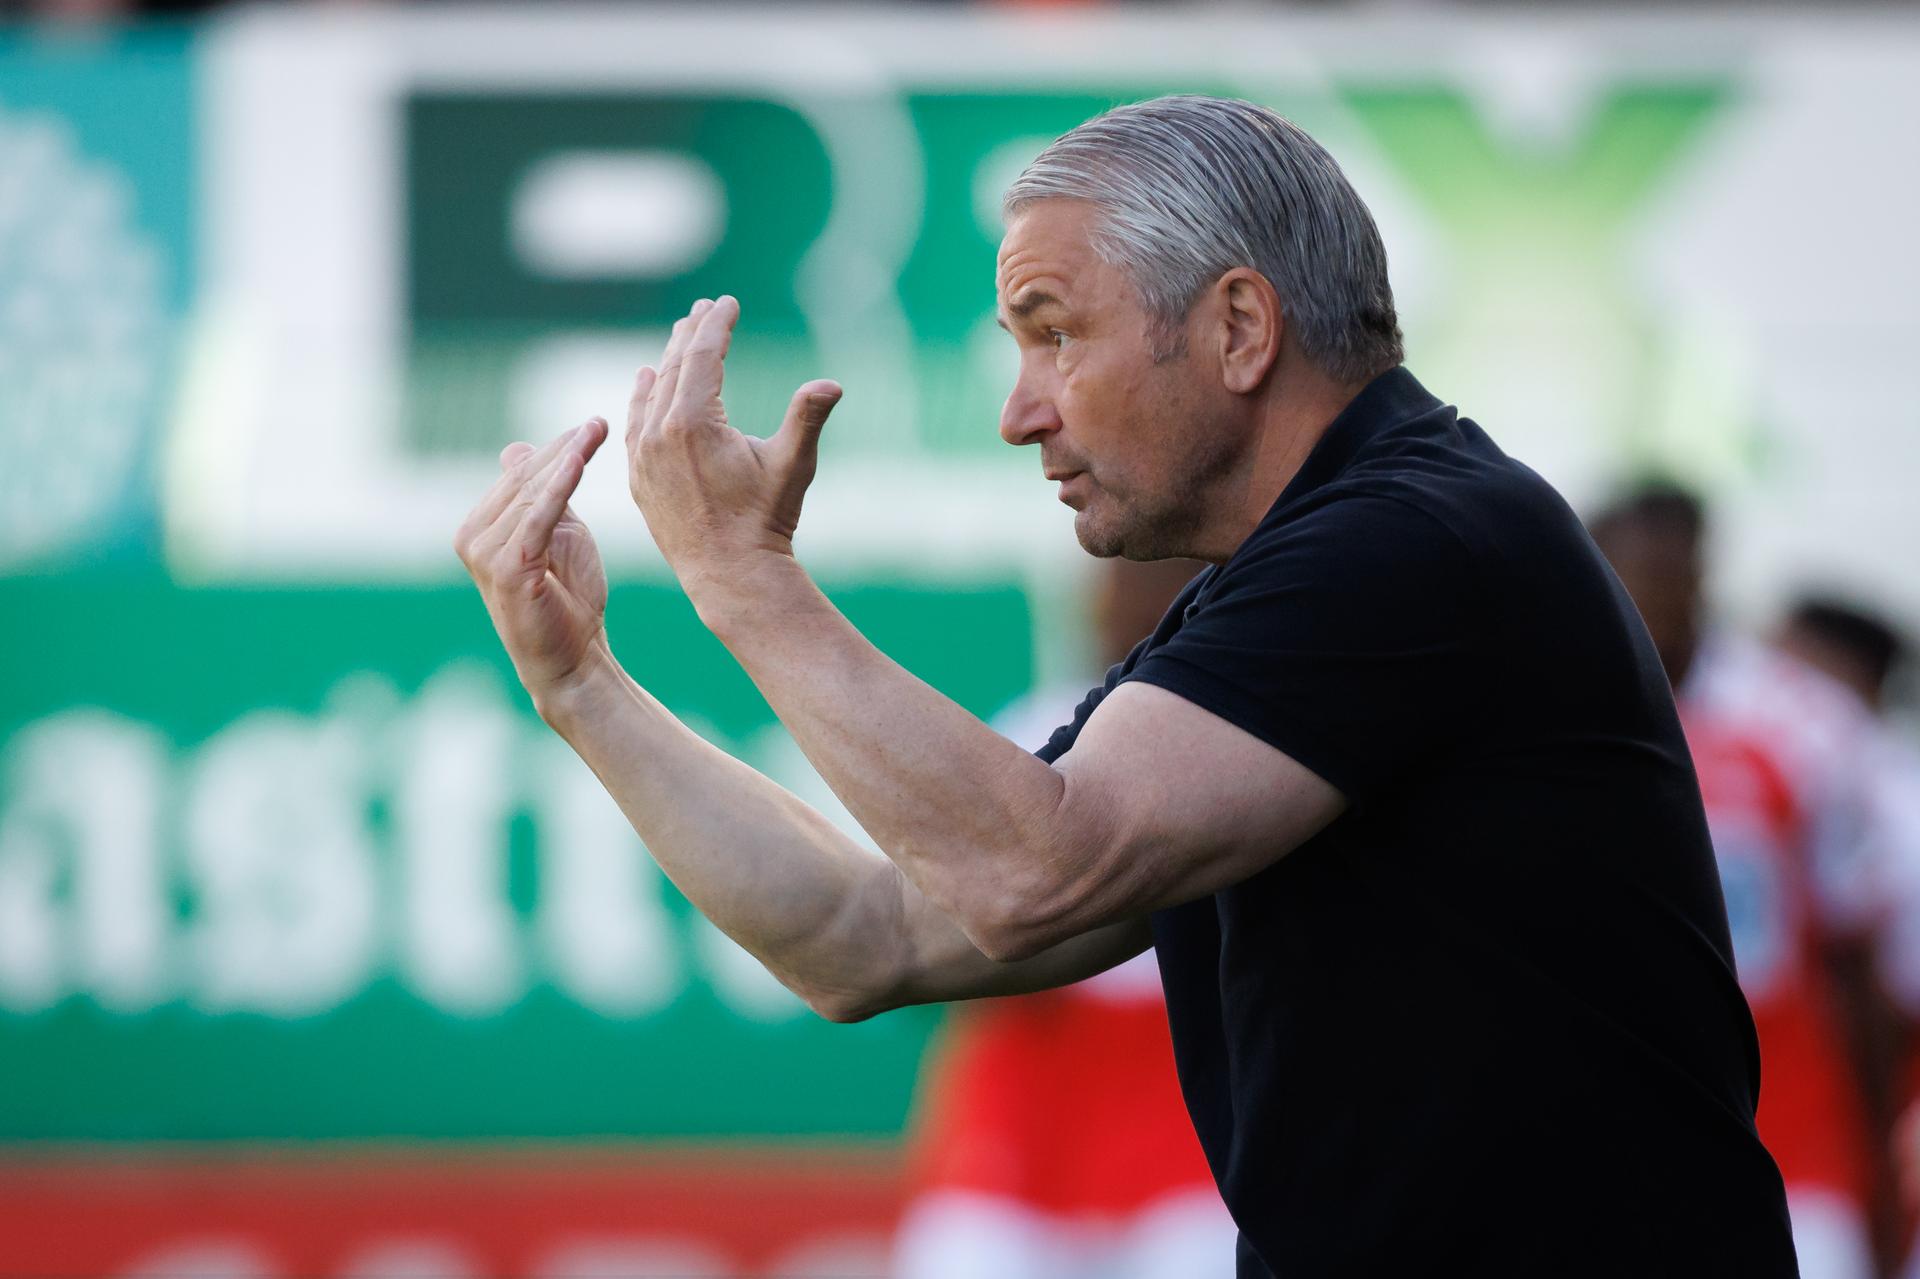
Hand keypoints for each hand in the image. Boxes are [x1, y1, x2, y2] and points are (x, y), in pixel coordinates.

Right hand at [453, 417, 612, 702]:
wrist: (573, 657)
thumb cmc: (568, 598)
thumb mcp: (556, 534)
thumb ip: (542, 495)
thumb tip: (518, 449)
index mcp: (480, 525)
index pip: (520, 474)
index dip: (556, 448)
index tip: (592, 424)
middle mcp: (472, 535)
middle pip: (524, 478)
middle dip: (563, 448)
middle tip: (598, 422)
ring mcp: (484, 553)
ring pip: (530, 493)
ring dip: (566, 459)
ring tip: (595, 431)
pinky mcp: (505, 568)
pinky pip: (538, 517)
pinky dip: (559, 486)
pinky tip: (579, 460)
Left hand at [625, 296, 841, 593]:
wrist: (729, 574)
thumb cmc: (765, 520)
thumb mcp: (792, 465)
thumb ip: (807, 417)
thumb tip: (832, 384)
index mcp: (692, 422)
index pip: (701, 356)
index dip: (716, 325)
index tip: (728, 302)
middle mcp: (658, 433)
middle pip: (673, 367)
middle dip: (691, 334)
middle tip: (706, 308)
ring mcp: (642, 456)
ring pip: (651, 392)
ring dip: (667, 361)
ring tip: (680, 335)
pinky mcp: (638, 477)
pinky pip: (635, 423)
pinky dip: (642, 395)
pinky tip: (645, 378)